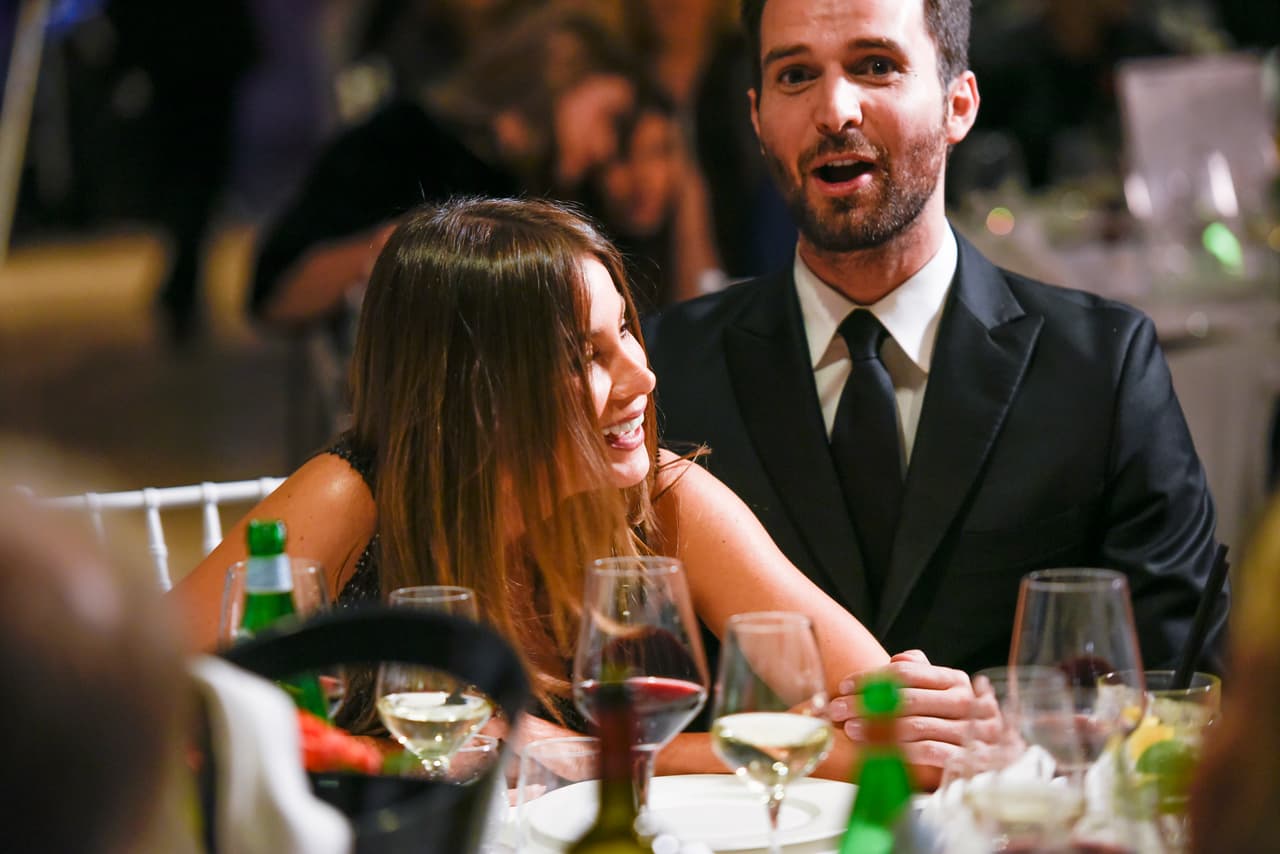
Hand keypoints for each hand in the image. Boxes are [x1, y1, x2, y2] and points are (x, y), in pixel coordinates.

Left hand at [829, 650, 990, 789]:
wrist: (1001, 758)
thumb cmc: (960, 722)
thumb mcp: (944, 691)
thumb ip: (922, 672)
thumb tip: (899, 657)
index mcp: (955, 679)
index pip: (906, 672)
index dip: (870, 678)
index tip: (844, 687)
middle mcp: (967, 701)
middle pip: (906, 697)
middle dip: (865, 703)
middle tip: (837, 710)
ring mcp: (972, 731)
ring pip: (916, 726)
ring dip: (878, 729)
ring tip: (851, 730)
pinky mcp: (972, 760)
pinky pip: (930, 753)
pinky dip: (900, 752)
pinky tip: (878, 753)